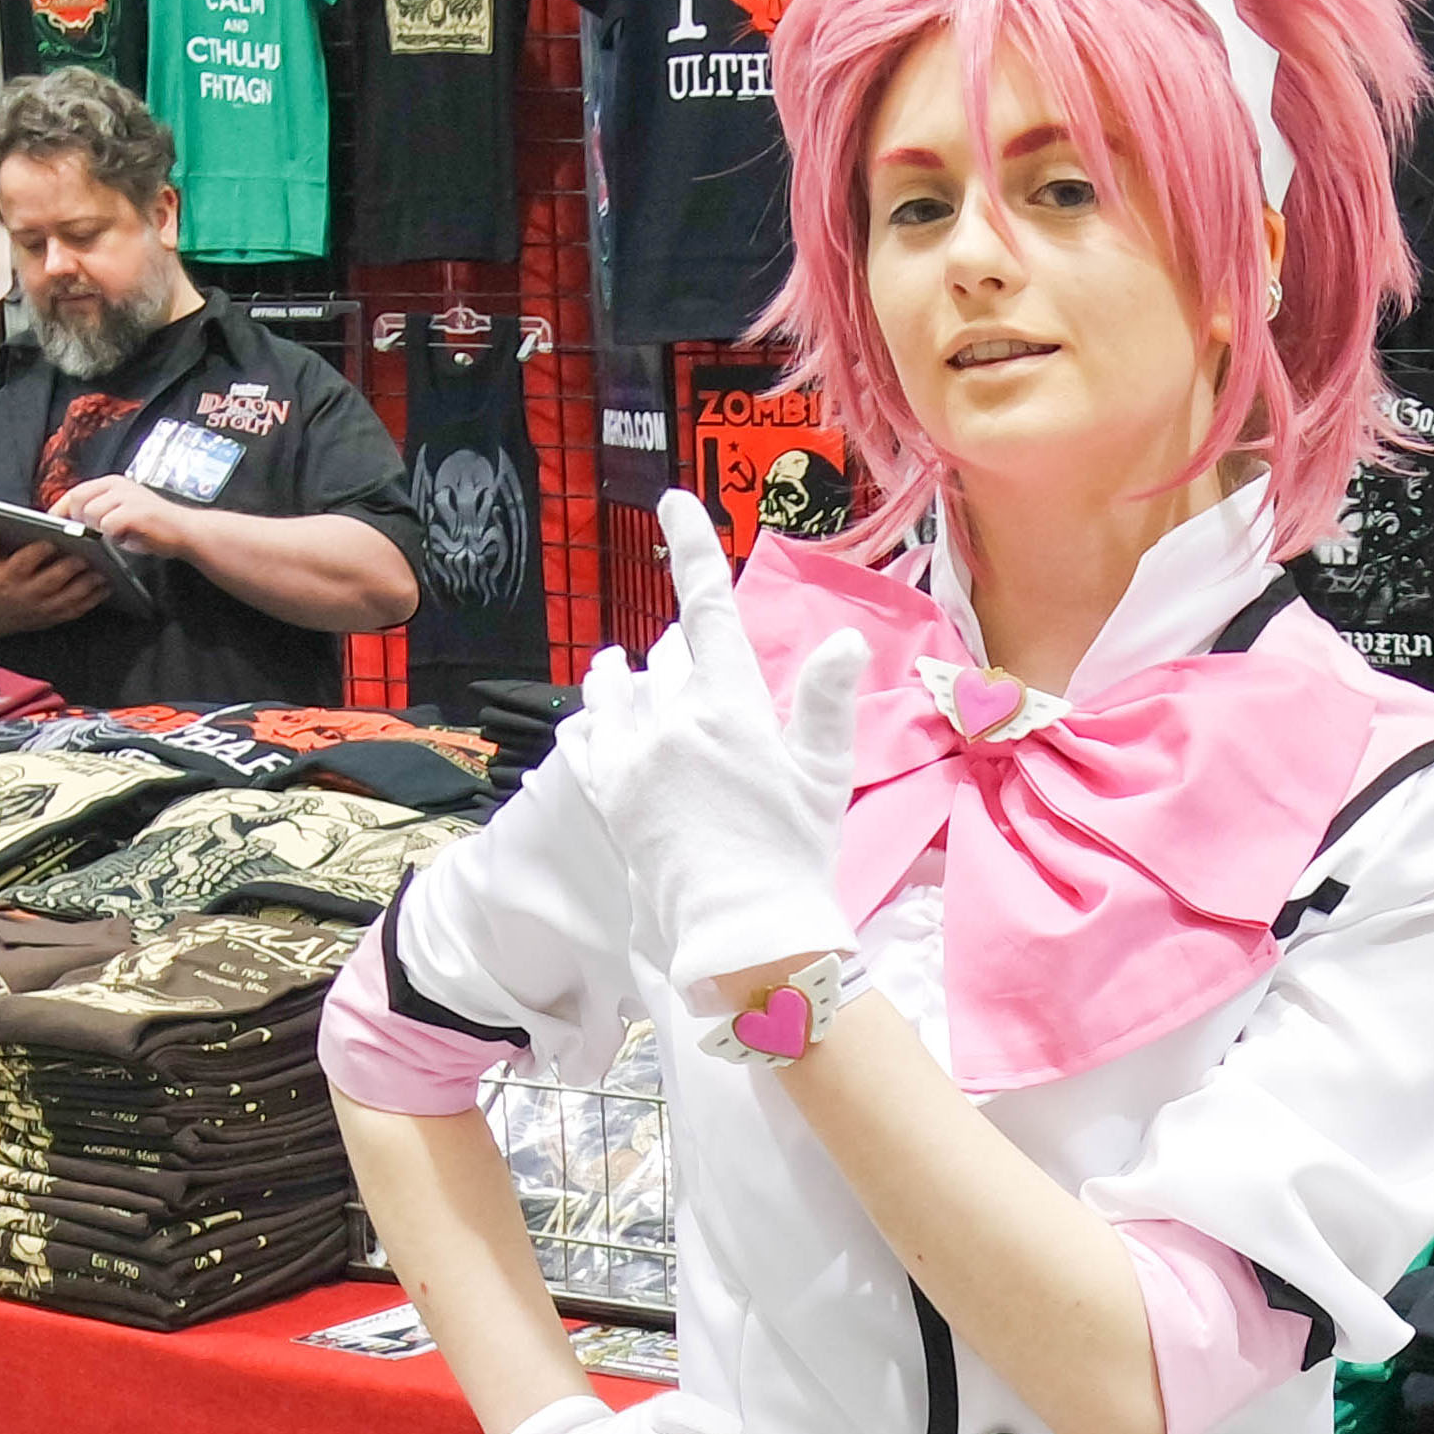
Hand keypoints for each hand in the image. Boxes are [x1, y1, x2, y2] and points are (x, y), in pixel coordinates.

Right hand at [0, 530, 105, 632]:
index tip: (51, 542)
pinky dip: (91, 601)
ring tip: (101, 573)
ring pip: (67, 598)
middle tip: (85, 557)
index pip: (23, 563)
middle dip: (69, 569)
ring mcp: (41, 608)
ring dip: (86, 587)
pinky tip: (103, 589)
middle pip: (51, 581)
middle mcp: (26, 594)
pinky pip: (74, 611)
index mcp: (8, 577)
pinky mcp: (53, 618)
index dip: (37, 552)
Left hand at [50, 473, 197, 561]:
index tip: (55, 524)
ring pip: (91, 513)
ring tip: (114, 536)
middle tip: (91, 534)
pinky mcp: (136, 511)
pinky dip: (112, 536)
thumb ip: (100, 512)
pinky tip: (124, 539)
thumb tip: (72, 523)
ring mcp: (127, 497)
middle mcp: (118, 485)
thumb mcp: (122, 512)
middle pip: (78, 500)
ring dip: (98, 530)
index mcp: (112, 483)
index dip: (62, 509)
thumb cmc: (153, 527)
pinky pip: (108, 524)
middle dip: (79, 520)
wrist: (186, 531)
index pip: (75, 491)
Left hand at [581, 490, 864, 988]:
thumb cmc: (794, 853)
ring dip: (625, 675)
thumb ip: (824, 703)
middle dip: (681, 653)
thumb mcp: (823, 776)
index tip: (673, 503)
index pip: (706, 609)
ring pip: (618, 689)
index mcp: (728, 706)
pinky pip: (590, 735)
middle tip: (692, 660)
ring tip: (620, 666)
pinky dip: (596, 718)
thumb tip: (843, 641)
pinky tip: (596, 716)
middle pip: (667, 658)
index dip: (691, 548)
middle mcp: (671, 720)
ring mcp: (633, 757)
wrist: (742, 931)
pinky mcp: (610, 796)